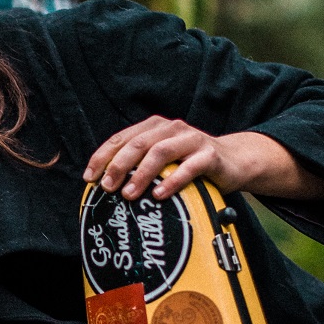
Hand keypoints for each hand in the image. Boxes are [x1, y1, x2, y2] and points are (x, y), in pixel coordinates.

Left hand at [84, 118, 323, 202]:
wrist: (234, 162)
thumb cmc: (190, 164)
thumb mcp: (162, 162)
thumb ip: (139, 166)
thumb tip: (105, 186)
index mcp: (154, 127)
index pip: (121, 139)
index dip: (103, 157)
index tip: (89, 178)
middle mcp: (171, 129)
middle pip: (138, 143)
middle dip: (118, 166)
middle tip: (107, 188)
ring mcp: (191, 139)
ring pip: (161, 152)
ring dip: (142, 174)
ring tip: (129, 194)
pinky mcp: (209, 155)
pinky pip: (189, 167)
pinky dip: (172, 181)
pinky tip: (159, 196)